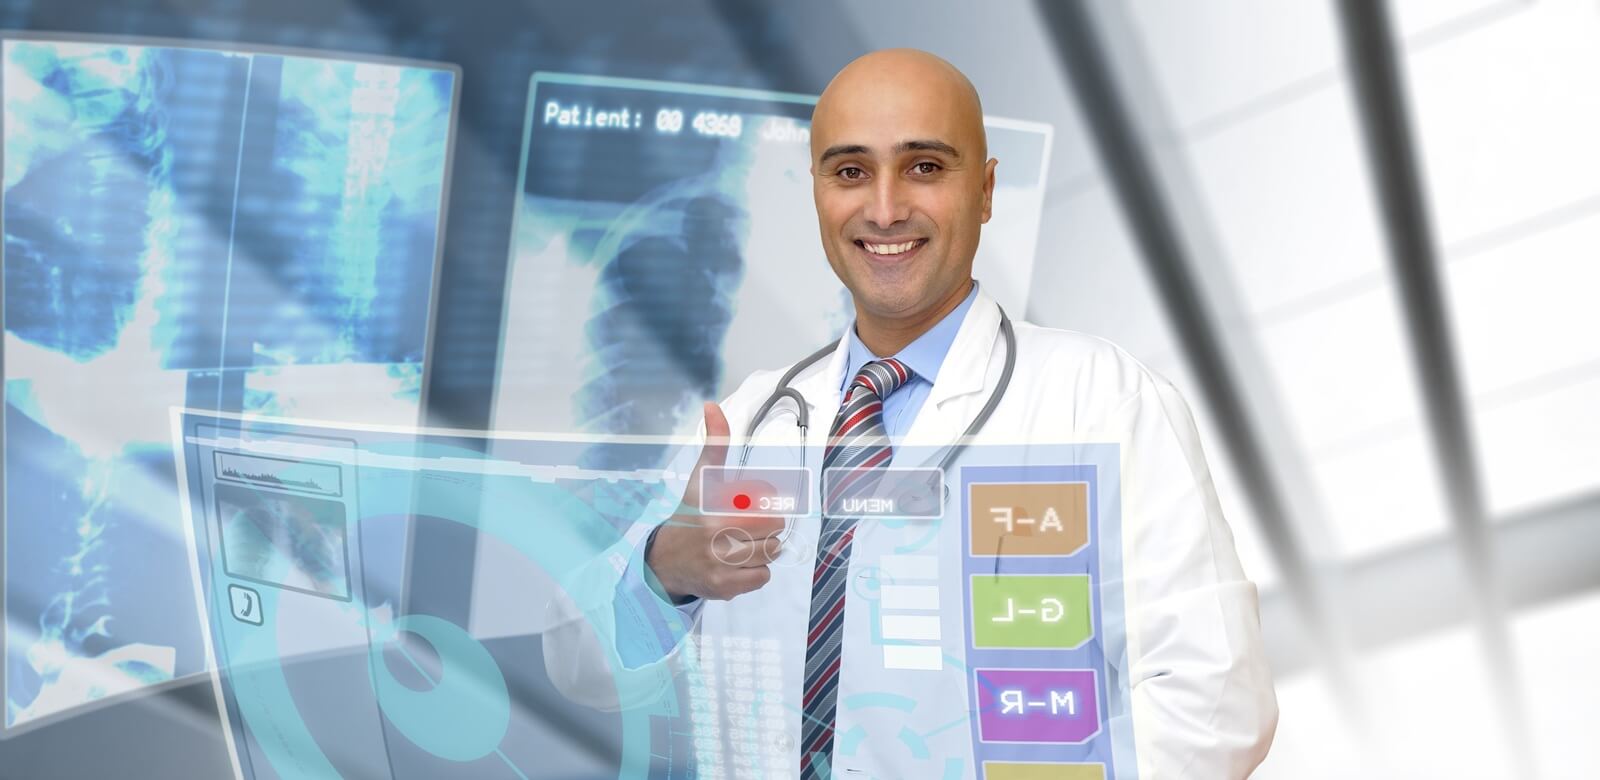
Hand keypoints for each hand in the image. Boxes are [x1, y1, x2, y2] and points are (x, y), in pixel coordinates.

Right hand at [646, 402, 784, 600]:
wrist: (664, 560)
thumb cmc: (690, 514)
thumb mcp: (700, 478)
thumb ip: (713, 444)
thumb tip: (711, 405)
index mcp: (714, 513)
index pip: (770, 517)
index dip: (768, 513)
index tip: (752, 512)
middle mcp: (715, 542)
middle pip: (774, 538)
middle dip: (767, 533)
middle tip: (749, 530)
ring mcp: (719, 568)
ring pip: (769, 558)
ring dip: (762, 553)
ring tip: (742, 545)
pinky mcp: (723, 588)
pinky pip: (761, 579)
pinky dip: (755, 573)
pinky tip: (737, 564)